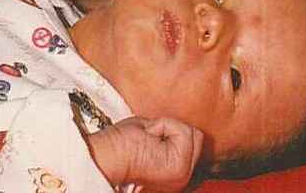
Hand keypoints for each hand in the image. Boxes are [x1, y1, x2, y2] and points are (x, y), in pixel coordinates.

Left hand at [86, 116, 203, 190]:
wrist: (108, 154)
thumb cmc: (122, 144)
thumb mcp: (155, 135)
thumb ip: (174, 135)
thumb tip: (188, 126)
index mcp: (175, 175)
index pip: (195, 149)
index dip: (179, 133)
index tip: (159, 136)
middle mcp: (182, 179)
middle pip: (197, 138)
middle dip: (174, 129)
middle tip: (151, 138)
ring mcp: (183, 175)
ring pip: (193, 133)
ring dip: (168, 128)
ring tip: (150, 139)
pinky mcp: (180, 167)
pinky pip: (184, 131)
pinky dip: (164, 126)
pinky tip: (150, 139)